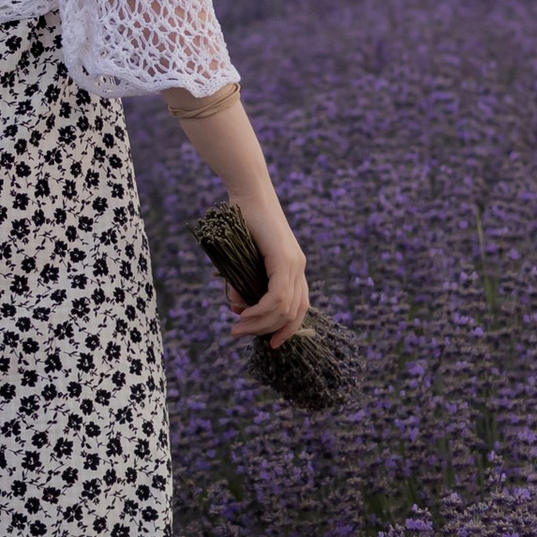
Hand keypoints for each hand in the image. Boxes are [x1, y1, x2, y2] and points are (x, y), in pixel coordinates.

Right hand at [222, 213, 309, 349]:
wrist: (247, 192)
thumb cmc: (242, 220)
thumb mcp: (242, 259)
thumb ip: (243, 283)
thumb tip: (239, 307)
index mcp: (294, 268)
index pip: (298, 308)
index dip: (287, 330)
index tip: (269, 343)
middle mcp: (299, 267)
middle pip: (292, 313)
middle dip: (266, 330)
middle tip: (239, 334)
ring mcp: (293, 262)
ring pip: (284, 308)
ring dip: (259, 323)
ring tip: (237, 327)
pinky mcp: (284, 258)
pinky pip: (278, 296)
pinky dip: (261, 310)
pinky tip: (245, 313)